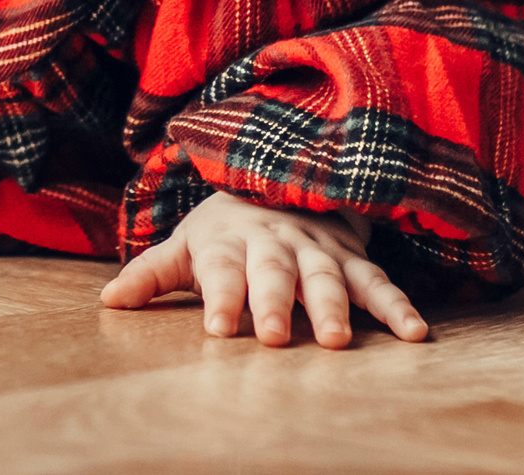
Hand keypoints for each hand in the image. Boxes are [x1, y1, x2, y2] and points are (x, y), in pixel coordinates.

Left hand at [99, 190, 426, 348]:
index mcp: (230, 242)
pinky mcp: (352, 258)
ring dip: (333, 307)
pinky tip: (416, 334)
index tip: (219, 329)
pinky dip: (398, 306)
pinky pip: (378, 282)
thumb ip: (149, 275)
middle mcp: (275, 244)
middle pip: (275, 274)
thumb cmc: (225, 229)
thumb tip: (107, 303)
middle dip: (276, 304)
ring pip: (328, 277)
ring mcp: (317, 250)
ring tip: (337, 340)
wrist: (278, 182)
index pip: (223, 270)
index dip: (221, 298)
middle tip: (276, 338)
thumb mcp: (185, 245)